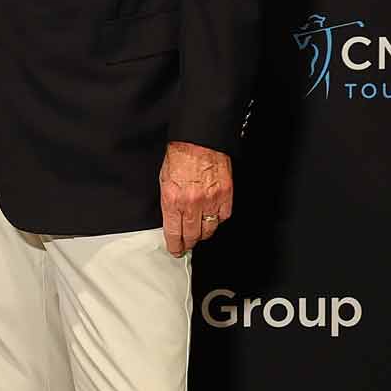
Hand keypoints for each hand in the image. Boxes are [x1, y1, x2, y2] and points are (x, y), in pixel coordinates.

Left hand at [159, 141, 232, 255]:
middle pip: (192, 236)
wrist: (199, 140)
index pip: (173, 233)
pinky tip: (212, 216)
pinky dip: (218, 219)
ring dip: (203, 233)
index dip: (174, 246)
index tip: (175, 249)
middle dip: (188, 243)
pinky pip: (223, 217)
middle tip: (187, 244)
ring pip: (209, 230)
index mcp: (172, 200)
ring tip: (199, 231)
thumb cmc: (180, 156)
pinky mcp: (226, 195)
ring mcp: (211, 200)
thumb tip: (172, 221)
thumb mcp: (164, 180)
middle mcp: (191, 203)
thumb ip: (168, 204)